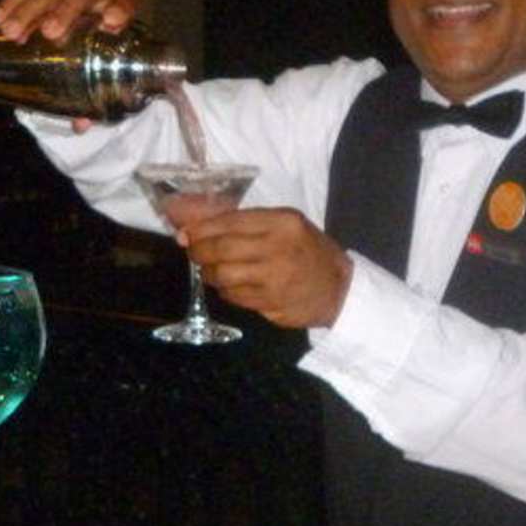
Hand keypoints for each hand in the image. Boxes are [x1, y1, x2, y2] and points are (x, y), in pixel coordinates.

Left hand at [183, 209, 353, 330]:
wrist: (339, 289)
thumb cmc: (308, 251)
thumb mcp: (287, 225)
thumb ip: (248, 223)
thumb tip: (198, 226)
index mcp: (282, 223)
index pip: (229, 222)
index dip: (201, 229)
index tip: (185, 233)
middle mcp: (278, 249)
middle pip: (221, 249)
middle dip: (199, 252)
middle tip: (194, 253)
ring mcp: (275, 279)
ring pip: (223, 276)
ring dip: (210, 274)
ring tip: (212, 271)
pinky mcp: (271, 304)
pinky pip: (234, 297)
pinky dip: (226, 291)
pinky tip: (231, 286)